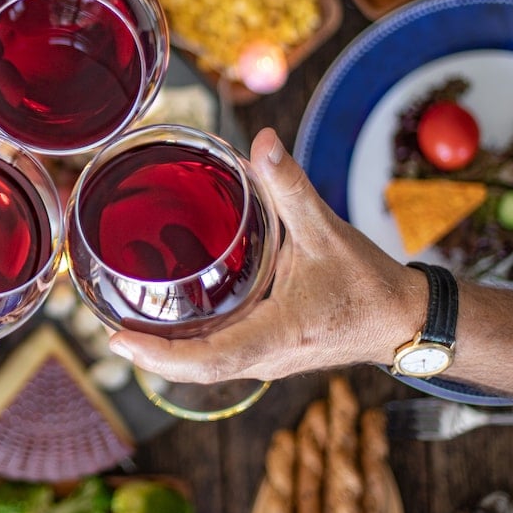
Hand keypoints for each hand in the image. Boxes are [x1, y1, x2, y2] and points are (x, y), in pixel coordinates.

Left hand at [108, 128, 425, 384]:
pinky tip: (169, 328)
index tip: (121, 341)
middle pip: (198, 370)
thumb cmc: (368, 284)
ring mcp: (268, 360)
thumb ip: (289, 187)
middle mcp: (268, 356)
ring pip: (207, 368)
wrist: (404, 321)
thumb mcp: (328, 230)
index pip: (211, 358)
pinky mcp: (270, 353)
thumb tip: (262, 141)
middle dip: (151, 357)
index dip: (163, 355)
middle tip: (108, 332)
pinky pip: (221, 358)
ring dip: (167, 356)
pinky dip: (190, 349)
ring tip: (126, 330)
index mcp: (278, 333)